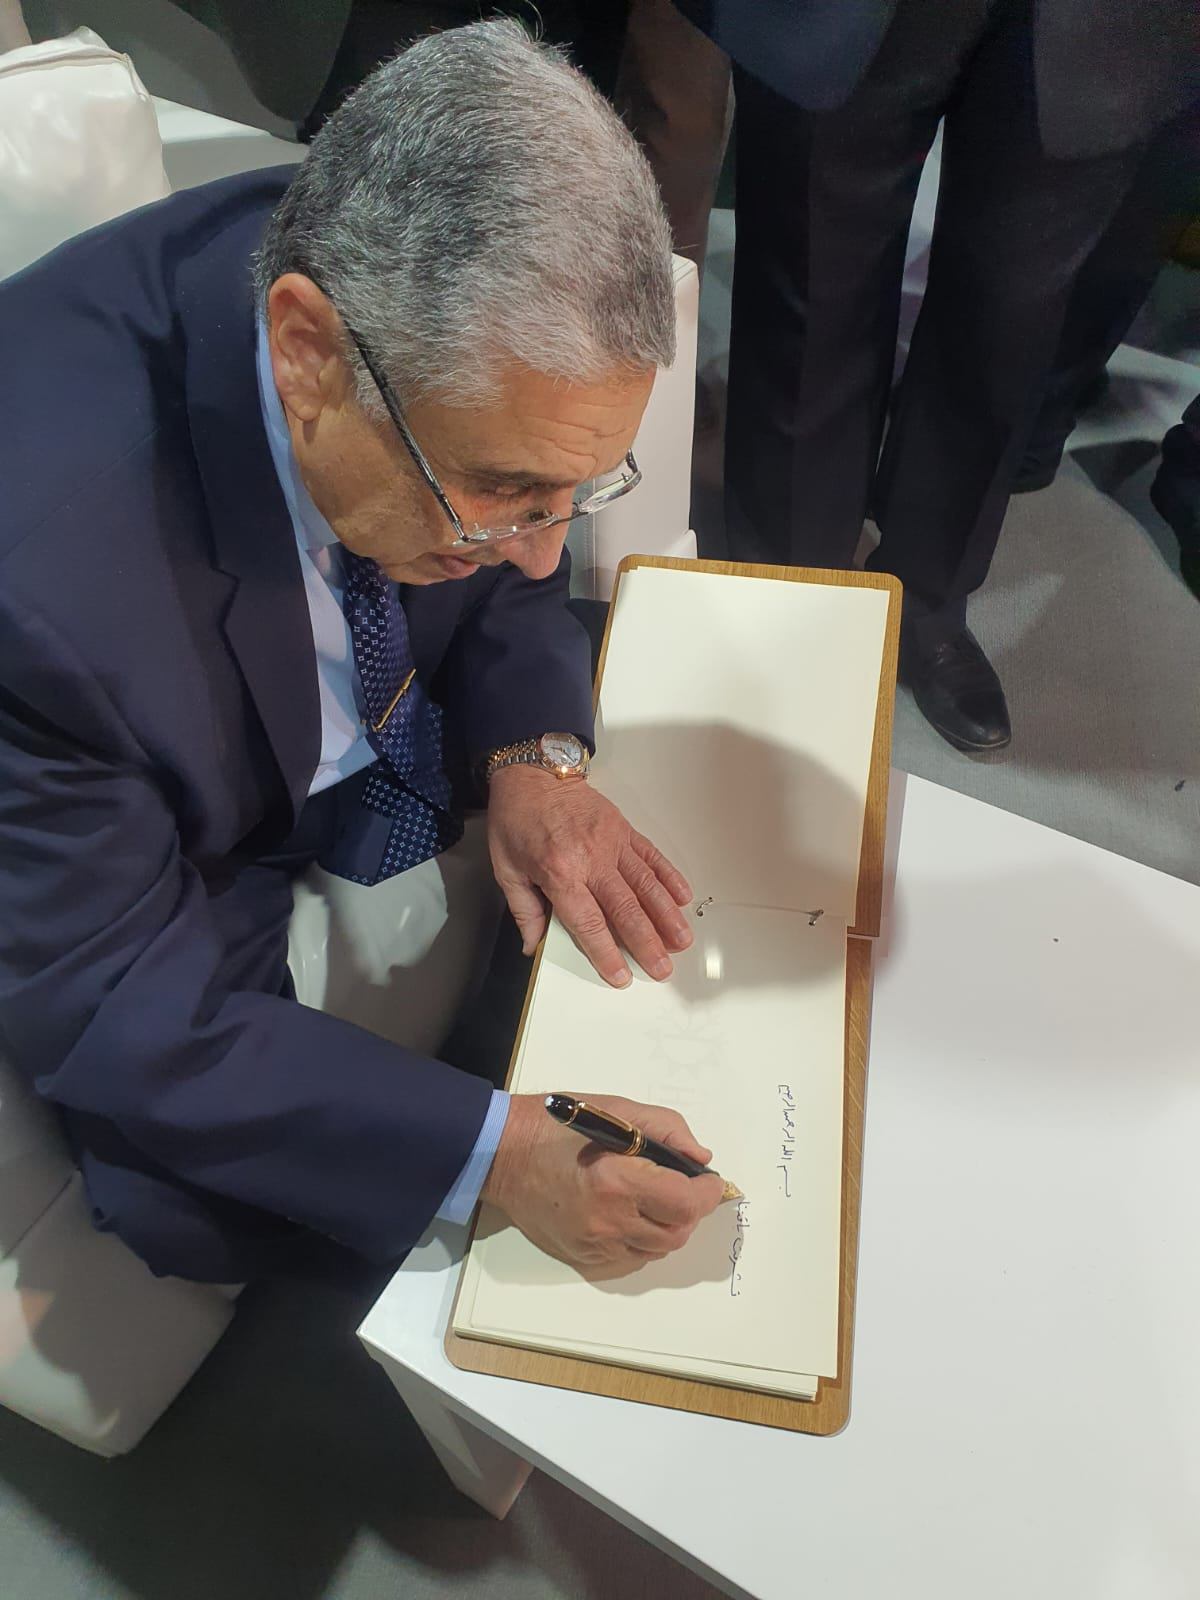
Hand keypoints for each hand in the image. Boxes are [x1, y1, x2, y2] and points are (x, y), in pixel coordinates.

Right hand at [482, 1093, 725, 1275]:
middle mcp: (607, 1220)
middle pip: (676, 1234)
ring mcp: (593, 1244)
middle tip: (686, 1189)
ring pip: (655, 1250)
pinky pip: (629, 1258)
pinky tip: (632, 1214)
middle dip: (690, 1212)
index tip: (709, 1181)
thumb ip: (666, 1129)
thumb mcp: (616, 1109)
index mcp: (616, 1179)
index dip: (706, 1193)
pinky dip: (642, 1239)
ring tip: (659, 1200)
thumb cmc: (558, 1124)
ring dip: (669, 1227)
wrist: (503, 1155)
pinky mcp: (582, 1256)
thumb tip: (700, 1159)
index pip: (683, 1204)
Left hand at [487, 765, 692, 986]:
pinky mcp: (625, 829)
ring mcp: (613, 843)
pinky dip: (670, 878)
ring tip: (682, 941)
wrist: (533, 773)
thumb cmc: (517, 820)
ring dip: (667, 916)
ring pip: (646, 886)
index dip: (606, 953)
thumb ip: (524, 911)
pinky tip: (683, 898)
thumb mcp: (507, 869)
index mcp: (559, 872)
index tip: (620, 975)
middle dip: (646, 943)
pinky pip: (652, 856)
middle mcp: (591, 859)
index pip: (588, 922)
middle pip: (625, 909)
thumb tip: (533, 945)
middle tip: (662, 968)